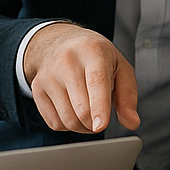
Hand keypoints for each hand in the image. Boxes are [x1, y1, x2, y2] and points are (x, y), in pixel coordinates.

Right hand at [24, 23, 139, 133]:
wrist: (60, 43)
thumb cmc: (95, 57)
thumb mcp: (120, 67)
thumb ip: (128, 95)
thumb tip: (131, 122)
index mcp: (93, 51)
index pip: (96, 82)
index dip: (99, 107)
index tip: (101, 126)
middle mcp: (67, 61)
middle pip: (81, 108)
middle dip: (96, 123)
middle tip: (102, 117)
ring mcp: (49, 76)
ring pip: (68, 120)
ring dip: (83, 127)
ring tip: (90, 114)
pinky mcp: (37, 89)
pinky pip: (55, 123)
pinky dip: (68, 126)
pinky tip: (73, 111)